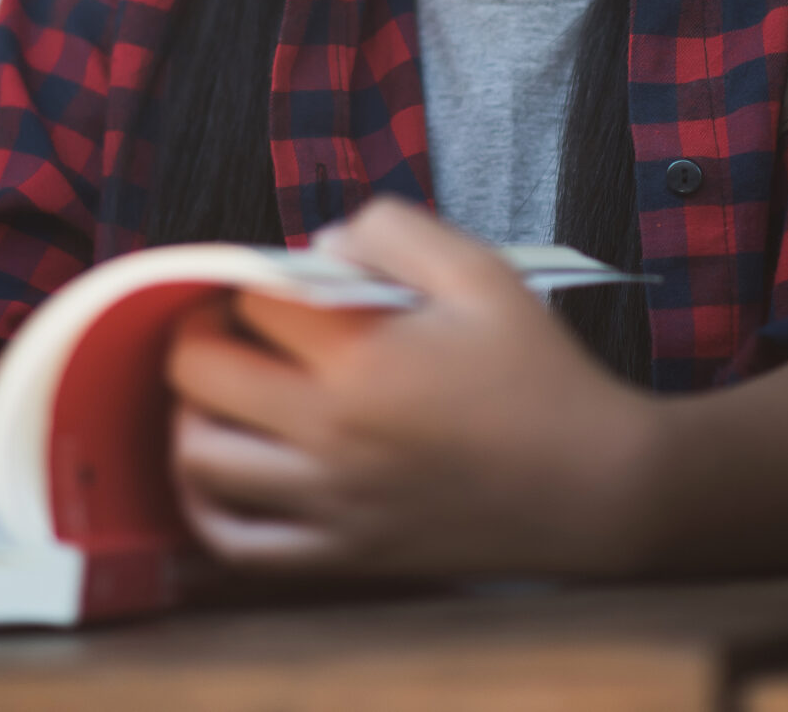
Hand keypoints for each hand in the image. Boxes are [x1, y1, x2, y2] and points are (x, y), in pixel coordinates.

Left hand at [164, 197, 659, 576]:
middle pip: (200, 375)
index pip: (253, 301)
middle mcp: (333, 436)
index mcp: (364, 360)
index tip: (277, 283)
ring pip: (201, 462)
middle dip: (200, 334)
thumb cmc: (541, 374)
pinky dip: (207, 505)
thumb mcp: (483, 272)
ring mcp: (332, 504)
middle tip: (228, 324)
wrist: (596, 486)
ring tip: (223, 393)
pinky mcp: (342, 554)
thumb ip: (395, 232)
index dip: (254, 277)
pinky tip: (221, 471)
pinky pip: (236, 543)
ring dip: (192, 415)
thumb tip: (317, 246)